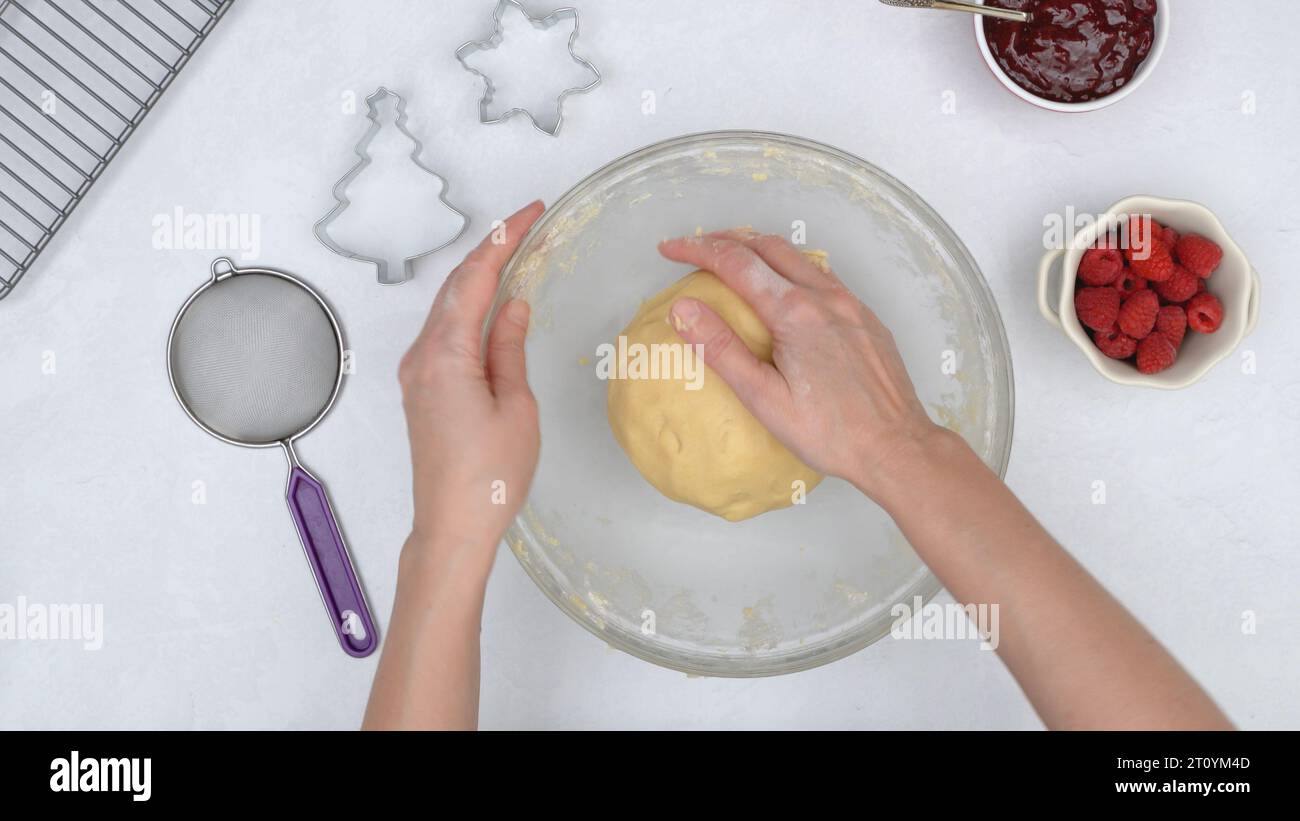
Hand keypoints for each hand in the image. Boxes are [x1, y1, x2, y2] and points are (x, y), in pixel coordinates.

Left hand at [397, 201, 544, 578]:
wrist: (452, 527)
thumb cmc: (488, 477)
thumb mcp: (516, 406)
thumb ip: (510, 349)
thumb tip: (513, 307)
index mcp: (446, 355)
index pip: (476, 278)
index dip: (504, 239)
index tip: (530, 212)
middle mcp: (421, 357)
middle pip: (456, 286)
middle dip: (492, 251)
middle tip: (528, 225)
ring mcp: (416, 374)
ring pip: (447, 308)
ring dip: (479, 279)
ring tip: (516, 256)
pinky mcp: (420, 390)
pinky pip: (444, 334)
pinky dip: (469, 309)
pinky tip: (492, 306)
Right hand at [657, 229, 950, 503]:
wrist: (897, 447)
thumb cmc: (829, 433)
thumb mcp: (764, 399)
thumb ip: (722, 350)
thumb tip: (682, 309)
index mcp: (795, 312)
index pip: (735, 263)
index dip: (696, 249)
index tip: (668, 249)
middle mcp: (826, 297)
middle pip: (767, 246)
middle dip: (725, 240)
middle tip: (693, 248)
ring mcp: (851, 305)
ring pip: (798, 257)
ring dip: (759, 250)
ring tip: (731, 260)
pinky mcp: (866, 318)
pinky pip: (822, 276)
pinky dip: (790, 268)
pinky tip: (782, 289)